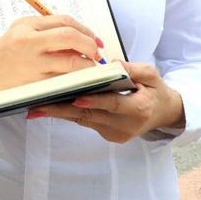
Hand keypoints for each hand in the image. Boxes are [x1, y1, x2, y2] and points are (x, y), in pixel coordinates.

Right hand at [0, 15, 102, 100]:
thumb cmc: (5, 51)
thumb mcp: (20, 30)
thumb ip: (46, 28)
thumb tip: (78, 32)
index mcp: (27, 26)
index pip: (65, 22)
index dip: (85, 30)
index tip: (93, 39)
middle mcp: (30, 43)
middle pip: (70, 38)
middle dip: (90, 45)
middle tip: (96, 53)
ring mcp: (33, 65)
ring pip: (72, 63)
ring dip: (87, 66)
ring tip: (88, 67)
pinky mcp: (36, 85)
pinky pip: (65, 81)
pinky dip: (76, 80)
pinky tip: (78, 80)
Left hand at [26, 61, 185, 143]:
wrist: (163, 113)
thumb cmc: (155, 89)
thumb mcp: (151, 75)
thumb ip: (133, 69)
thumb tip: (112, 64)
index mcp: (139, 109)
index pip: (113, 104)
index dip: (94, 101)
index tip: (75, 98)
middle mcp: (126, 125)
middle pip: (90, 116)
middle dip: (63, 110)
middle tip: (38, 107)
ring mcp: (116, 133)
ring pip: (84, 120)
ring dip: (60, 113)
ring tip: (37, 106)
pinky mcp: (108, 135)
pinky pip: (85, 122)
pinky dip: (69, 113)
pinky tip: (51, 106)